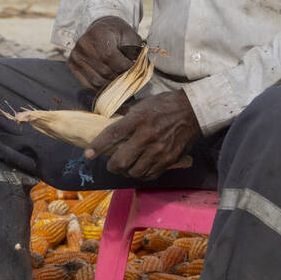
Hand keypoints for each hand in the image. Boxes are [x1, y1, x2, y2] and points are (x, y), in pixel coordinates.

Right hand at [68, 16, 140, 92]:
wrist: (101, 29)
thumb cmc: (117, 33)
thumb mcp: (129, 35)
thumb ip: (134, 51)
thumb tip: (137, 70)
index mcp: (97, 34)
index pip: (110, 57)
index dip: (124, 67)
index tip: (135, 71)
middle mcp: (83, 45)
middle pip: (104, 71)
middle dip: (120, 78)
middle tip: (129, 80)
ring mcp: (76, 57)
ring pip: (97, 81)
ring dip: (111, 86)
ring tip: (121, 83)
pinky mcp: (72, 66)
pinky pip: (88, 85)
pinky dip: (100, 89)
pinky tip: (110, 86)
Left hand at [85, 91, 200, 178]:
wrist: (193, 111)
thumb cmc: (165, 105)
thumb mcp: (142, 105)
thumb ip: (126, 116)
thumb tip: (107, 120)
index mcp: (138, 119)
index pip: (112, 134)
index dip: (98, 146)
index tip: (88, 154)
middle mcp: (147, 136)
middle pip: (122, 161)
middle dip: (112, 166)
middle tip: (111, 164)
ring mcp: (159, 150)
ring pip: (134, 171)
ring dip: (126, 172)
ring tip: (126, 167)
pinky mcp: (169, 160)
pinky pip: (150, 174)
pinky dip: (141, 174)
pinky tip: (139, 169)